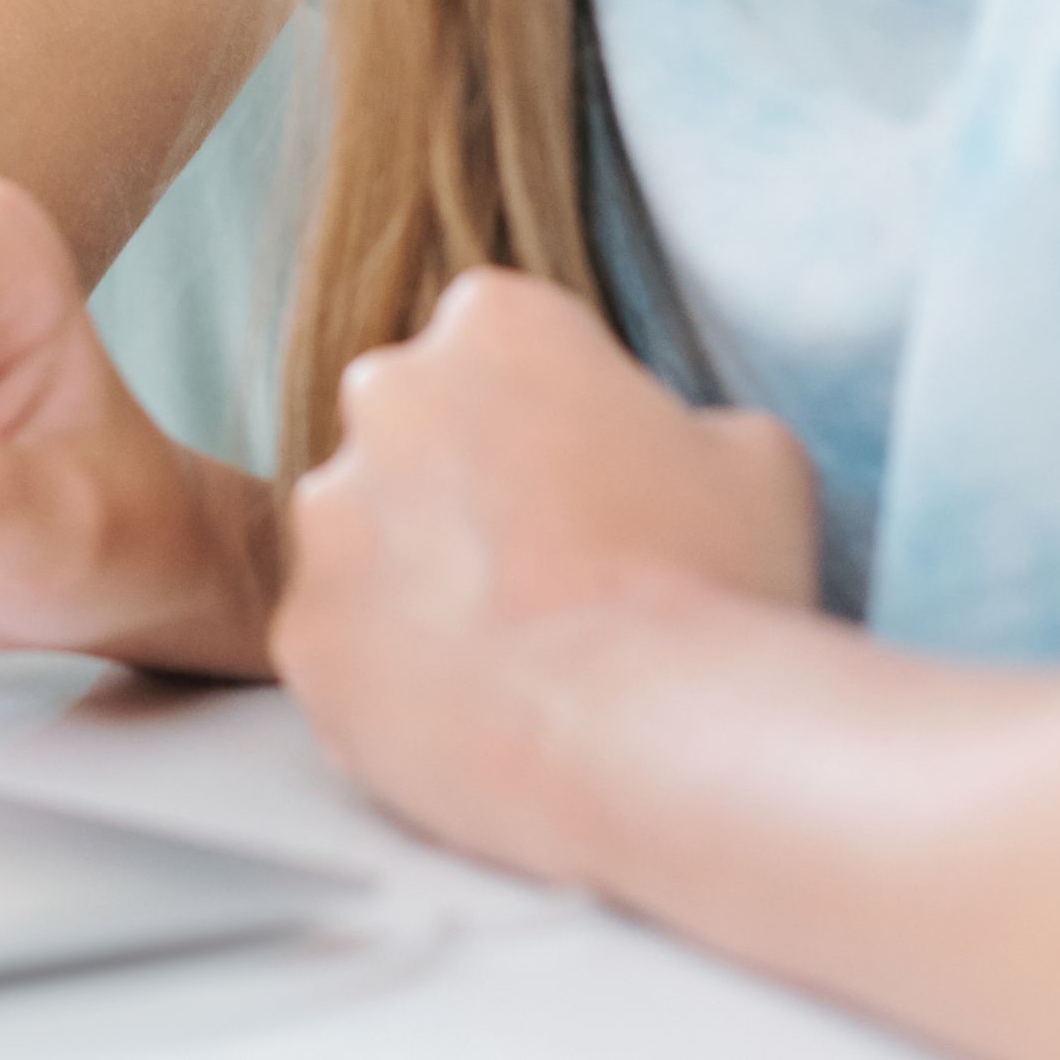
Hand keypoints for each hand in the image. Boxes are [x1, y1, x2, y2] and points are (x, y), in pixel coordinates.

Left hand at [273, 269, 816, 881]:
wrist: (646, 735)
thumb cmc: (712, 582)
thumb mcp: (756, 460)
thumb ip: (686, 424)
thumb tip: (669, 449)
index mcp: (495, 324)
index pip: (506, 346)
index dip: (556, 418)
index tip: (594, 487)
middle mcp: (386, 394)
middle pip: (418, 429)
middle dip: (467, 488)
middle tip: (553, 573)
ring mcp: (329, 514)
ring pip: (368, 539)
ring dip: (422, 583)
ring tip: (519, 656)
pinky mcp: (303, 630)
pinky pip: (344, 645)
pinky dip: (394, 678)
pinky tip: (474, 714)